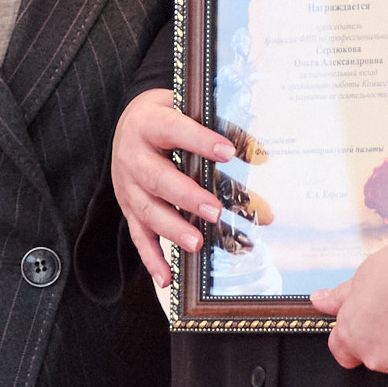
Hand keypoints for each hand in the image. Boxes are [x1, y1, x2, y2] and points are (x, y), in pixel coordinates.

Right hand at [111, 91, 234, 274]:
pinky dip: (152, 259)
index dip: (200, 140)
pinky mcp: (128, 209)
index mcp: (149, 123)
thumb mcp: (184, 108)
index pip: (174, 130)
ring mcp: (128, 186)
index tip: (228, 151)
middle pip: (157, 178)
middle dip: (186, 196)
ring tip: (197, 243)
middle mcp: (133, 156)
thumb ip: (216, 125)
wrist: (128, 124)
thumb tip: (260, 154)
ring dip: (172, 229)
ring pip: (147, 210)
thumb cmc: (166, 117)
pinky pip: (138, 236)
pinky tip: (168, 277)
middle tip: (214, 210)